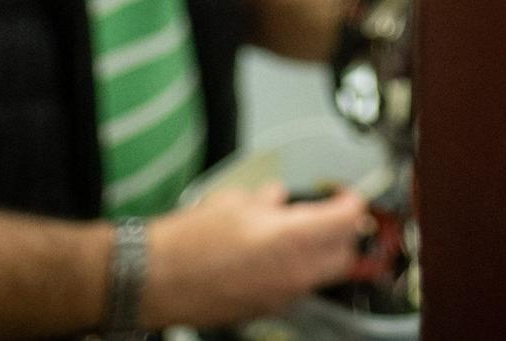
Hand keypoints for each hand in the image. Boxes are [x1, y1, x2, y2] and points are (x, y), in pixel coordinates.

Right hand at [140, 182, 369, 327]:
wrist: (156, 279)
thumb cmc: (187, 243)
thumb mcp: (233, 202)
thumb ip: (265, 200)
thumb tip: (275, 199)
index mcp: (292, 237)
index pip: (346, 219)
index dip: (349, 202)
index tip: (345, 196)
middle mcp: (294, 271)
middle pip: (344, 253)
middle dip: (341, 233)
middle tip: (327, 216)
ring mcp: (282, 295)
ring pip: (320, 274)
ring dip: (317, 253)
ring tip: (292, 234)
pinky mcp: (266, 309)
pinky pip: (295, 289)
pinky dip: (293, 271)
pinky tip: (268, 257)